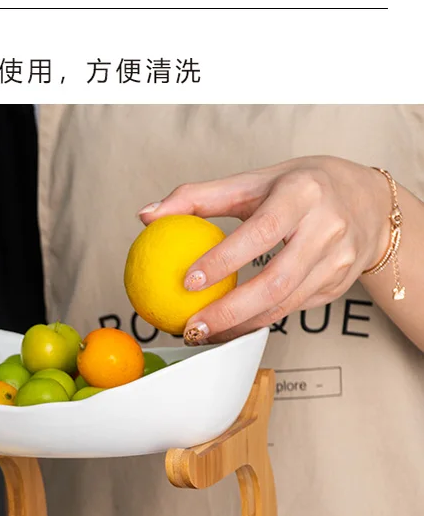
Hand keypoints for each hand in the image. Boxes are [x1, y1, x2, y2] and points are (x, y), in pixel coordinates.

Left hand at [139, 156, 391, 343]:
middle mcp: (327, 227)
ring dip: (240, 326)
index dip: (224, 260)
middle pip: (275, 282)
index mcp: (303, 193)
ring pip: (284, 305)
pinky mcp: (339, 285)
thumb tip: (146, 216)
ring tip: (203, 334)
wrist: (369, 202)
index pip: (260, 232)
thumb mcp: (255, 181)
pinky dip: (258, 322)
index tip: (188, 281)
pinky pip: (292, 310)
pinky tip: (230, 328)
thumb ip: (199, 197)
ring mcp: (338, 260)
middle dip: (229, 312)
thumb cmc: (300, 188)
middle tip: (192, 327)